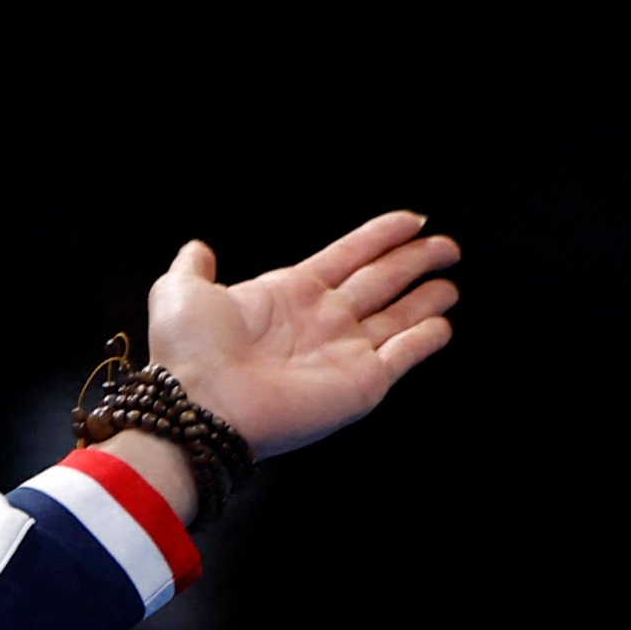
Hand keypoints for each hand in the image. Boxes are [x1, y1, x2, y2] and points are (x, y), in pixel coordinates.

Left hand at [143, 211, 460, 458]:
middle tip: (447, 246)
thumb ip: (192, 267)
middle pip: (382, 281)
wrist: (199, 409)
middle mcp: (322, 321)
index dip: (381, 236)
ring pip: (398, 317)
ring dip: (426, 299)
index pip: (349, 255)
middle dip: (415, 261)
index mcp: (289, 293)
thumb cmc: (188, 356)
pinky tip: (444, 326)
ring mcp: (344, 352)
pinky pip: (402, 356)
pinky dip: (425, 340)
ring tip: (451, 284)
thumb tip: (197, 248)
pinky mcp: (360, 384)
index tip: (412, 220)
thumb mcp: (179, 294)